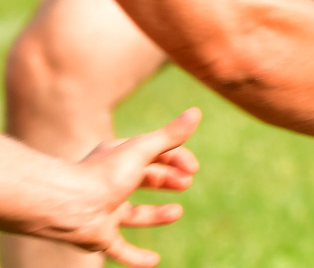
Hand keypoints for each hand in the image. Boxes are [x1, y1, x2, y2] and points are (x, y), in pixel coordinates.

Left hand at [32, 108, 200, 267]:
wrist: (68, 206)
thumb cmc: (104, 174)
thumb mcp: (142, 150)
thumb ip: (169, 136)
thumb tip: (196, 112)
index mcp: (119, 158)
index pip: (153, 154)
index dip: (176, 159)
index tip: (193, 168)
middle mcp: (112, 183)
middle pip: (144, 180)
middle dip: (167, 180)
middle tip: (186, 183)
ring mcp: (106, 211)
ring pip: (134, 214)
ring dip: (157, 214)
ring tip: (177, 212)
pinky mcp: (100, 236)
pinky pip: (120, 248)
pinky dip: (136, 257)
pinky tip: (153, 262)